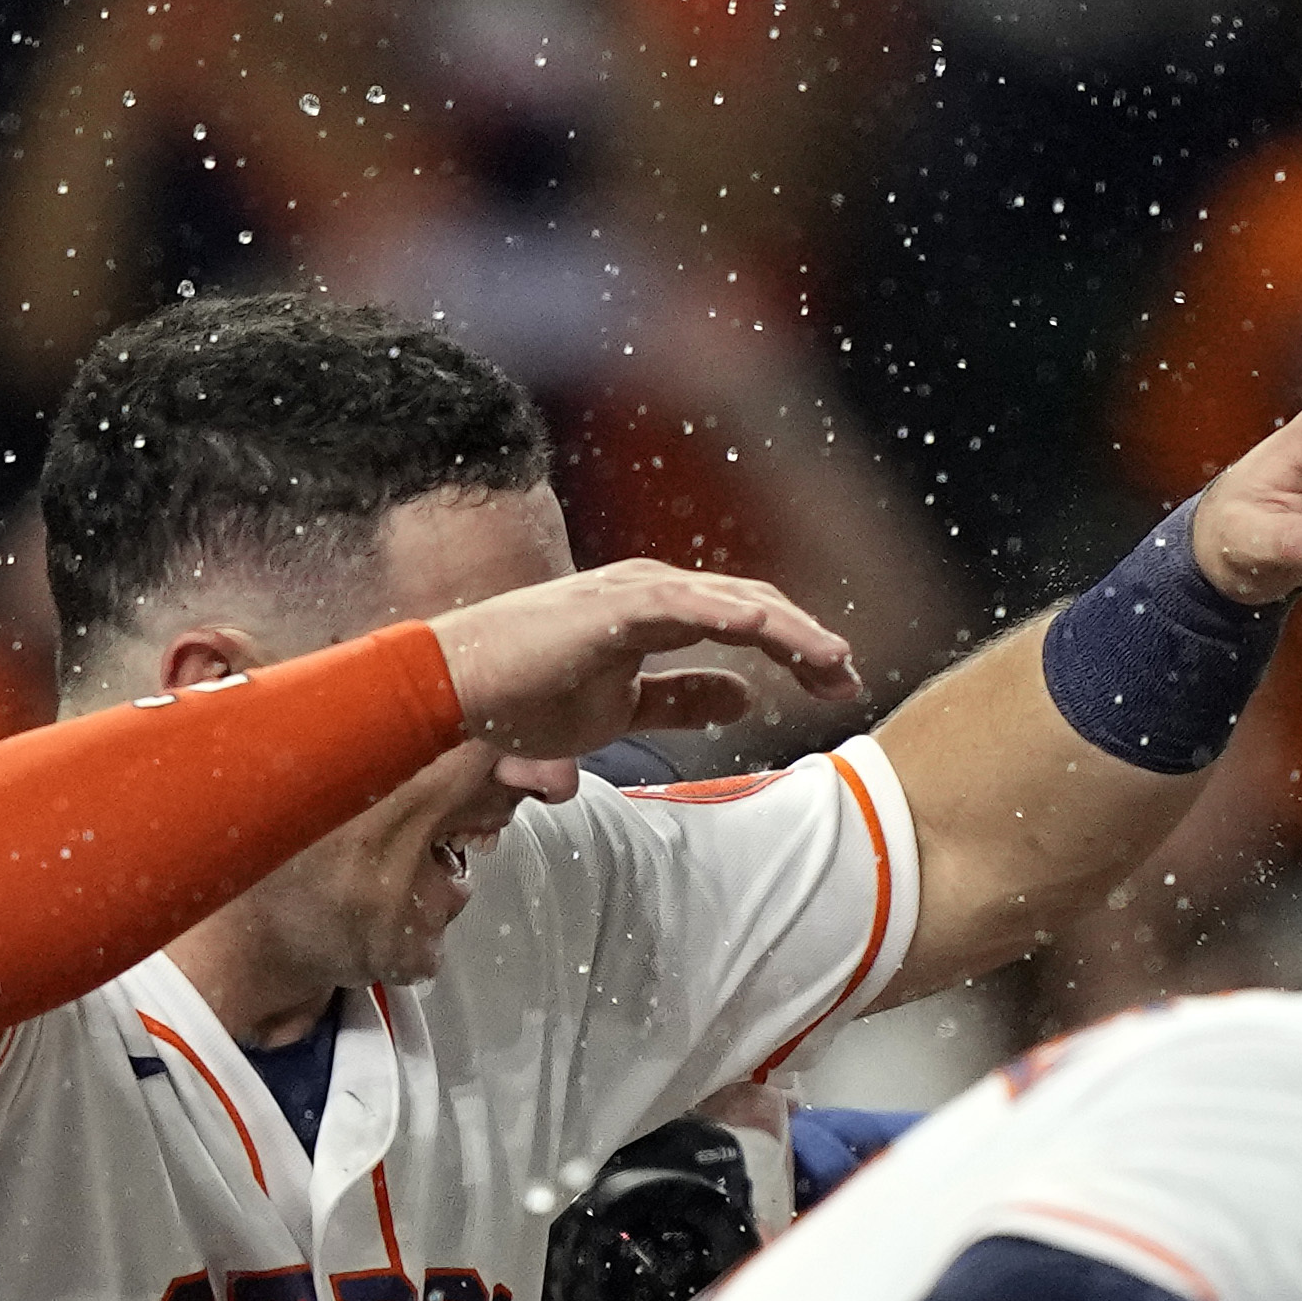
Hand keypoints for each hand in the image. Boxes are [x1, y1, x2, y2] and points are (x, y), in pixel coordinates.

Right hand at [435, 559, 861, 759]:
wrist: (453, 689)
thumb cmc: (522, 698)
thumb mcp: (620, 710)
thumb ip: (681, 700)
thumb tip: (744, 700)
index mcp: (654, 612)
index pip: (742, 622)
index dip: (793, 651)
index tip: (834, 686)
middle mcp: (652, 590)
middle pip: (752, 608)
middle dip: (806, 643)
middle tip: (849, 680)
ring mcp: (635, 592)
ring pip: (736, 603)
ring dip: (792, 633)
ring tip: (837, 665)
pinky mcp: (617, 605)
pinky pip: (695, 607)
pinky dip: (743, 620)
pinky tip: (781, 641)